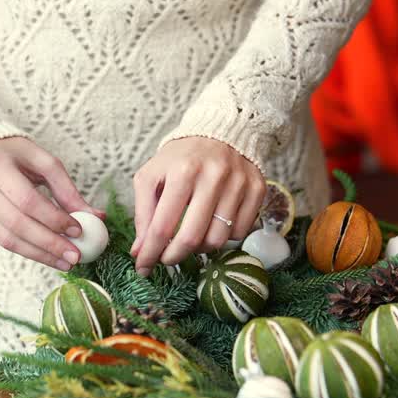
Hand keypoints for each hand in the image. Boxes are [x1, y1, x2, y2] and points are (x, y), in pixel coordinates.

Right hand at [0, 136, 104, 270]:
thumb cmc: (14, 154)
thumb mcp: (43, 161)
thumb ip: (67, 189)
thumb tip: (96, 217)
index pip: (27, 201)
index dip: (54, 219)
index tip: (78, 232)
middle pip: (16, 226)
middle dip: (49, 245)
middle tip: (75, 257)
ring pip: (6, 240)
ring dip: (39, 255)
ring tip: (64, 262)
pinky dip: (24, 248)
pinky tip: (43, 251)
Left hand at [130, 138, 265, 274]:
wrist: (221, 130)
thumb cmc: (181, 157)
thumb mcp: (152, 176)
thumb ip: (143, 213)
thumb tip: (139, 250)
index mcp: (182, 171)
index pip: (163, 226)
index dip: (151, 253)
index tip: (142, 267)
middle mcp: (213, 177)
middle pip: (192, 238)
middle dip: (173, 257)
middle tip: (165, 260)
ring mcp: (239, 184)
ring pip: (218, 240)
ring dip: (199, 248)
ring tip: (190, 237)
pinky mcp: (257, 190)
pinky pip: (239, 232)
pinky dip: (223, 236)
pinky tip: (213, 224)